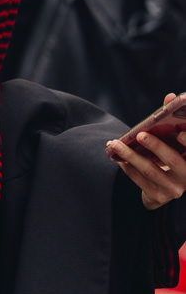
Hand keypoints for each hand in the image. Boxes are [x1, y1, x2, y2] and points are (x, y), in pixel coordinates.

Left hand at [106, 94, 185, 209]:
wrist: (162, 188)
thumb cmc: (169, 155)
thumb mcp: (172, 140)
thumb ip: (171, 120)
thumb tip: (169, 97)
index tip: (178, 133)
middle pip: (173, 160)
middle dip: (156, 146)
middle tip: (140, 135)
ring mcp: (174, 189)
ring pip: (151, 170)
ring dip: (131, 155)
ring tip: (115, 144)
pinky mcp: (158, 196)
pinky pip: (139, 180)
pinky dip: (127, 167)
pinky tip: (116, 157)